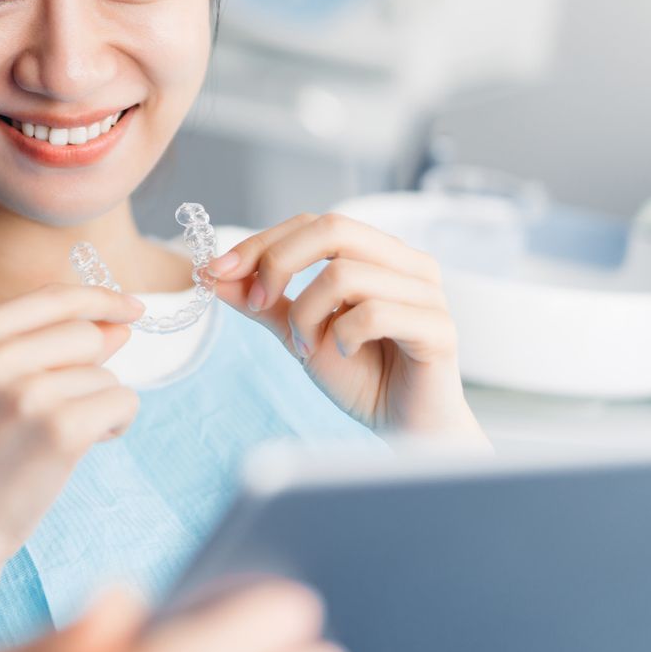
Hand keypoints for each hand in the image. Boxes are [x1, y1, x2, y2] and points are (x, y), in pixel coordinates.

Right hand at [0, 283, 145, 594]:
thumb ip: (47, 346)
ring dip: (99, 404)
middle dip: (93, 369)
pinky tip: (83, 446)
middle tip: (59, 409)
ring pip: (106, 375)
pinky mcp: (61, 430)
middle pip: (86, 334)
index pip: (54, 296)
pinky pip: (123, 403)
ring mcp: (26, 394)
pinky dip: (115, 425)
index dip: (101, 299)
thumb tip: (119, 324)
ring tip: (56, 437)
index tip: (132, 309)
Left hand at [208, 213, 485, 440]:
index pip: (313, 224)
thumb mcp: (298, 332)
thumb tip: (212, 273)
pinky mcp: (439, 328)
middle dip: (279, 262)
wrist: (405, 427)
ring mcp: (427, 293)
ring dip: (307, 315)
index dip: (262, 242)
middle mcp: (408, 263)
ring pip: (345, 274)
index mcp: (378, 254)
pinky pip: (374, 313)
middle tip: (257, 304)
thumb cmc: (360, 376)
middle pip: (333, 228)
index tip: (217, 270)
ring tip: (308, 347)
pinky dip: (343, 336)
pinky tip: (344, 354)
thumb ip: (263, 301)